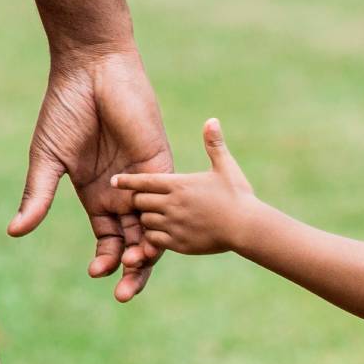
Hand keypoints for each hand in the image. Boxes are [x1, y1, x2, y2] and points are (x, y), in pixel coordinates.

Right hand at [7, 48, 172, 301]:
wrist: (90, 71)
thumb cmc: (64, 110)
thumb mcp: (47, 158)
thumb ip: (37, 196)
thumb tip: (15, 232)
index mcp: (97, 196)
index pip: (108, 240)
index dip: (106, 260)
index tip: (98, 274)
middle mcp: (123, 194)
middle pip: (134, 242)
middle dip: (130, 269)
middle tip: (126, 293)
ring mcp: (144, 180)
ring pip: (153, 226)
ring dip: (147, 251)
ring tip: (137, 268)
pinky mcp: (160, 163)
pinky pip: (165, 199)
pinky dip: (160, 219)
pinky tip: (153, 235)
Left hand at [111, 119, 259, 256]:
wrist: (248, 228)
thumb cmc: (238, 195)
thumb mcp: (226, 167)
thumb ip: (214, 144)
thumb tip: (211, 120)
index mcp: (179, 184)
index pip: (143, 181)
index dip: (127, 181)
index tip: (115, 181)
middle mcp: (172, 204)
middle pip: (139, 201)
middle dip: (139, 201)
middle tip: (142, 201)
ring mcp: (174, 225)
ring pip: (145, 221)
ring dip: (146, 219)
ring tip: (154, 216)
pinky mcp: (179, 243)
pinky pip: (154, 240)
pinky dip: (154, 237)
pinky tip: (163, 232)